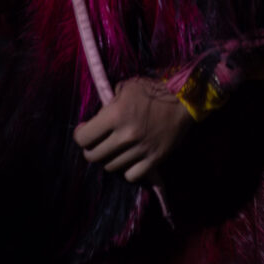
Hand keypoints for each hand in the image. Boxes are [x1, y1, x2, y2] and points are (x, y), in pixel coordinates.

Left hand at [73, 76, 192, 182]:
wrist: (184, 100)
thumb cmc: (153, 90)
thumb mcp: (126, 87)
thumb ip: (109, 104)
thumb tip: (97, 119)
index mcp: (116, 115)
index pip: (84, 137)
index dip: (80, 135)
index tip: (83, 131)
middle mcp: (125, 136)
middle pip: (94, 156)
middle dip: (91, 149)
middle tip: (95, 143)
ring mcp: (140, 150)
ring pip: (111, 167)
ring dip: (109, 159)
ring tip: (114, 149)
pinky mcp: (154, 160)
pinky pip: (131, 175)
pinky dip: (127, 170)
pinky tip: (129, 159)